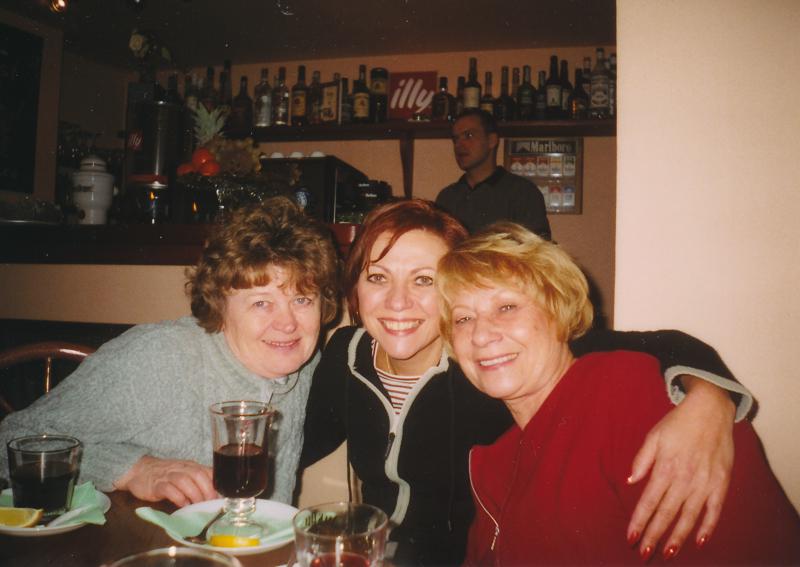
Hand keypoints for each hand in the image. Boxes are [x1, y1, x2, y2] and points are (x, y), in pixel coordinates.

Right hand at [114, 455, 215, 506]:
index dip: (215, 484)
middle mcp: (181, 468)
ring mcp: (168, 475)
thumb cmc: (165, 475)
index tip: (220, 497)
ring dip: (194, 494)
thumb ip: (197, 482)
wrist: (140, 471)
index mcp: (190, 466)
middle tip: (210, 503)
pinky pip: (169, 489)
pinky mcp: (156, 485)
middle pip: (198, 475)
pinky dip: (178, 497)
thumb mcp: (184, 474)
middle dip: (206, 490)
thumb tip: (214, 496)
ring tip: (197, 506)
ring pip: (184, 481)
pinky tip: (182, 505)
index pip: (207, 471)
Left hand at [627, 376, 734, 560]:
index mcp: (665, 467)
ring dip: (677, 537)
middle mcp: (685, 478)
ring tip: (667, 552)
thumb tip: (630, 481)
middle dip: (654, 535)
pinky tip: (698, 541)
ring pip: (689, 516)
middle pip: (666, 513)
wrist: (711, 410)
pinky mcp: (721, 483)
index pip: (649, 501)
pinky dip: (707, 527)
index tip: (630, 537)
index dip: (639, 521)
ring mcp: (705, 482)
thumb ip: (642, 460)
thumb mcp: (654, 436)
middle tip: (644, 553)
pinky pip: (714, 510)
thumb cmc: (678, 423)